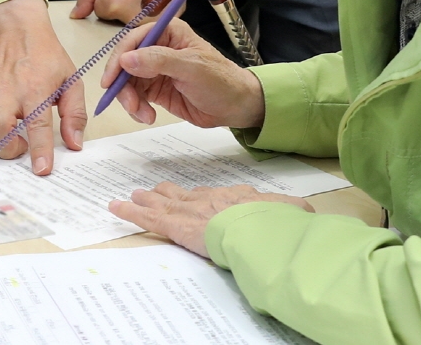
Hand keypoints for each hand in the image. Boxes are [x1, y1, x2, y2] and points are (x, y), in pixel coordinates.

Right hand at [0, 0, 85, 174]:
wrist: (16, 28)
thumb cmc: (44, 55)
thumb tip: (74, 143)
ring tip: (3, 143)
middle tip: (19, 149)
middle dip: (8, 149)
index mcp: (35, 87)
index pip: (37, 124)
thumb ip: (75, 113)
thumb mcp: (71, 80)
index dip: (40, 150)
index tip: (41, 169)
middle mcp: (7, 88)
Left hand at [71, 0, 147, 21]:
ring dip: (132, 12)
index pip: (100, 12)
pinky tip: (149, 0)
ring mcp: (144, 21)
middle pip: (115, 20)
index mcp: (111, 5)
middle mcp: (127, 17)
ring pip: (129, 22)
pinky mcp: (158, 21)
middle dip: (119, 8)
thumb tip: (75, 16)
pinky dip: (145, 14)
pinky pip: (144, 23)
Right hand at [99, 16, 264, 128]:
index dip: (119, 58)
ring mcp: (155, 69)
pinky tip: (148, 116)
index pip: (133, 39)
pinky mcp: (155, 89)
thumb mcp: (191, 68)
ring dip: (130, 99)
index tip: (111, 79)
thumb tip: (126, 59)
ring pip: (127, 81)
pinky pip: (135, 96)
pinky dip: (137, 108)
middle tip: (130, 104)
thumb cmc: (220, 81)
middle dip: (123, 84)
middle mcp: (157, 48)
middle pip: (126, 62)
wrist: (235, 107)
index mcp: (168, 32)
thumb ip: (159, 60)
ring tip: (144, 114)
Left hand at [109, 183, 311, 257]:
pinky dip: (130, 213)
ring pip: (163, 203)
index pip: (215, 196)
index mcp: (235, 197)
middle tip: (156, 190)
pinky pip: (147, 218)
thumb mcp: (292, 213)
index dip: (203, 197)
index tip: (197, 196)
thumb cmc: (276, 224)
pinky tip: (115, 208)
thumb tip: (305, 212)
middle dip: (170, 192)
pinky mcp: (175, 224)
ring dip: (148, 199)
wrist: (260, 229)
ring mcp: (190, 210)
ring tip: (135, 195)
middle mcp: (209, 199)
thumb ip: (294, 211)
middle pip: (185, 194)